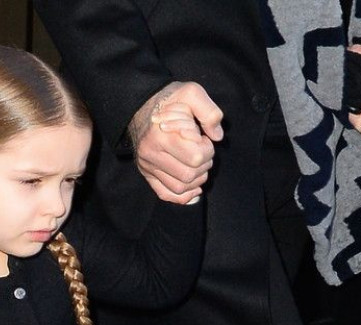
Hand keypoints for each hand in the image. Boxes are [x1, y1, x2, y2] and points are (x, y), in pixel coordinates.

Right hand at [130, 81, 223, 203]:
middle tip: (203, 152)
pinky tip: (193, 186)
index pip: (195, 157)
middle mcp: (151, 154)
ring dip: (196, 180)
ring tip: (198, 165)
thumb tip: (218, 136)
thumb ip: (209, 111)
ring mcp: (148, 167)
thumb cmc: (170, 100)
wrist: (142, 107)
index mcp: (162, 135)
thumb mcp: (191, 93)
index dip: (207, 149)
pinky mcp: (147, 175)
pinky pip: (166, 195)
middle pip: (189, 175)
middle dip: (204, 165)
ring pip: (179, 188)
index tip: (204, 139)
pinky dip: (183, 196)